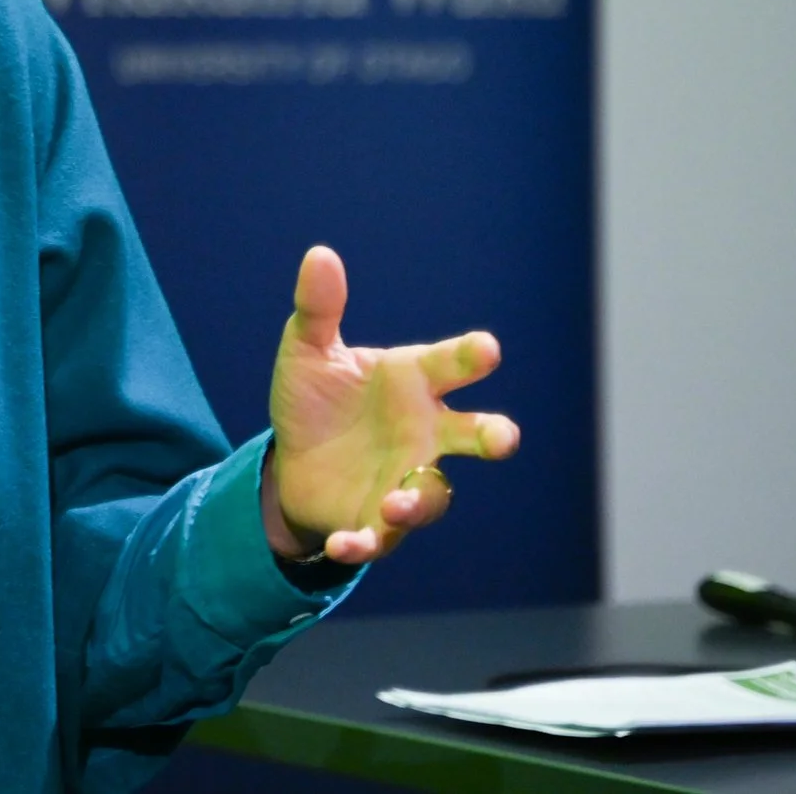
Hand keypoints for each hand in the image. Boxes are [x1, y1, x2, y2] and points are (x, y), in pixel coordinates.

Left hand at [262, 246, 519, 565]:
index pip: (452, 363)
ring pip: (434, 493)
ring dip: (419, 499)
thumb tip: (319, 255)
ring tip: (395, 503)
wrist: (292, 459)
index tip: (486, 348)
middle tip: (502, 438)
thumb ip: (318, 309)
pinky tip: (346, 541)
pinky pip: (381, 536)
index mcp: (413, 380)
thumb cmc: (317, 398)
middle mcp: (425, 430)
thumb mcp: (307, 351)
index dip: (471, 355)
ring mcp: (407, 476)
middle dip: (493, 435)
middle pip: (475, 433)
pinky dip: (366, 540)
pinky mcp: (379, 519)